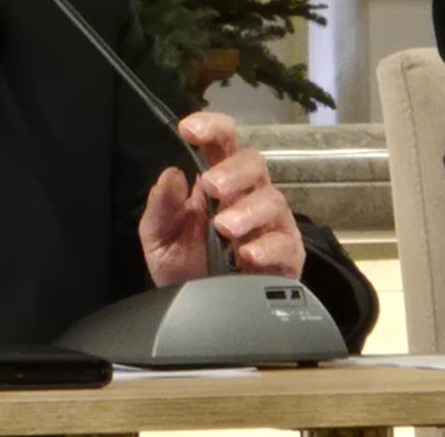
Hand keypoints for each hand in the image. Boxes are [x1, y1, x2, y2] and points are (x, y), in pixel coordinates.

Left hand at [137, 110, 304, 286]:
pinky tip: (246, 254)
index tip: (190, 128)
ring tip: (224, 226)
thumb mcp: (158, 237)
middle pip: (253, 162)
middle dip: (232, 170)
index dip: (211, 127)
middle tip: (210, 186)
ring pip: (272, 199)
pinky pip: (287, 243)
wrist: (200, 316)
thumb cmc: (182, 266)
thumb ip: (161, 206)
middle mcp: (246, 195)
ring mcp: (269, 224)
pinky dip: (267, 246)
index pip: (221, 142)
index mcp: (214, 182)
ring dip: (247, 210)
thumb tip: (171, 174)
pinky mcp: (286, 255)